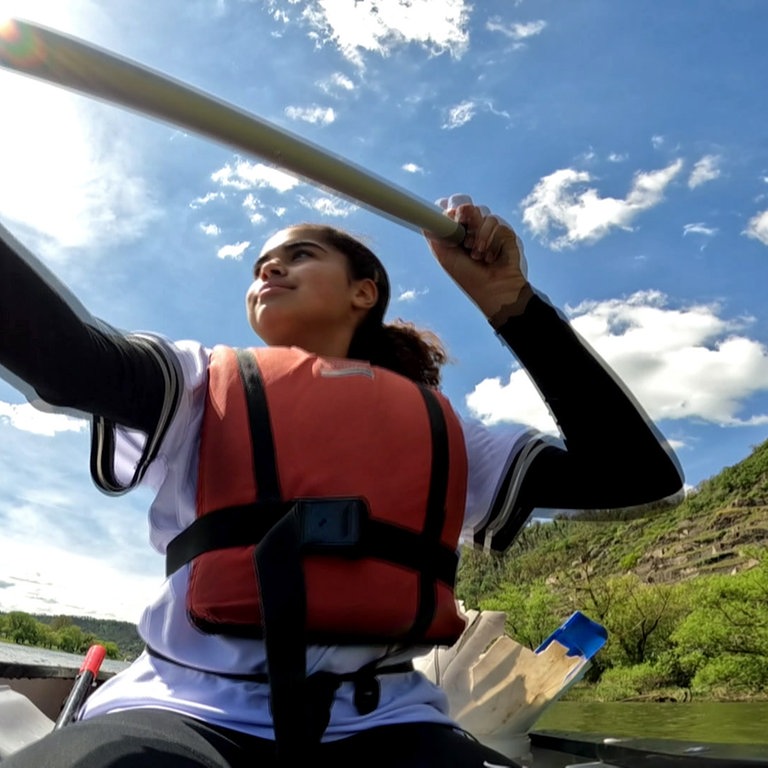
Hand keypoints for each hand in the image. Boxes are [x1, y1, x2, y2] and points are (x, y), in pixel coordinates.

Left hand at [425, 194, 530, 325]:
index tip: (451, 219)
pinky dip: (491, 243)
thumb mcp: (444, 256)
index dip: (450, 209)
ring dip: (478, 236)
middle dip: (464, 218)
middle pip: (466, 203)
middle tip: (465, 240)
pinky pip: (496, 224)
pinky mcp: (504, 232)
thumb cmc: (468, 276)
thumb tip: (426, 215)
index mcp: (456, 230)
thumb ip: (435, 234)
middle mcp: (471, 226)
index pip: (450, 206)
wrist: (493, 289)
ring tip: (477, 255)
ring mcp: (488, 228)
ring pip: (482, 213)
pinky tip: (490, 257)